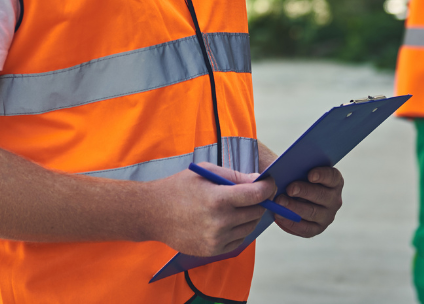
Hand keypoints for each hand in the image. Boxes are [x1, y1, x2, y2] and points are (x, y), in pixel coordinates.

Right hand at [147, 163, 275, 256]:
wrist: (152, 213)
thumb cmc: (179, 187)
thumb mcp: (206, 172)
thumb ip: (235, 176)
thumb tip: (259, 180)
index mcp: (218, 198)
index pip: (256, 194)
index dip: (268, 187)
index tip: (270, 182)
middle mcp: (220, 221)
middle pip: (256, 211)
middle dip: (259, 200)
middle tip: (254, 192)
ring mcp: (216, 239)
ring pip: (249, 226)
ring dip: (249, 215)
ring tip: (237, 204)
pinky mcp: (213, 250)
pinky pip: (239, 240)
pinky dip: (239, 229)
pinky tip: (228, 218)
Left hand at [271, 166, 343, 237]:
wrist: (294, 196)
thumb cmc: (297, 178)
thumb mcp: (300, 171)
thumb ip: (296, 168)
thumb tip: (283, 172)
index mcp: (334, 181)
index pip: (332, 176)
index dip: (322, 175)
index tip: (310, 175)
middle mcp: (334, 199)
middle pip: (321, 195)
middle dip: (304, 191)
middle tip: (289, 189)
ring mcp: (328, 216)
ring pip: (312, 212)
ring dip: (294, 208)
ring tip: (279, 202)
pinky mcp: (317, 229)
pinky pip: (306, 229)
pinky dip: (292, 223)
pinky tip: (279, 216)